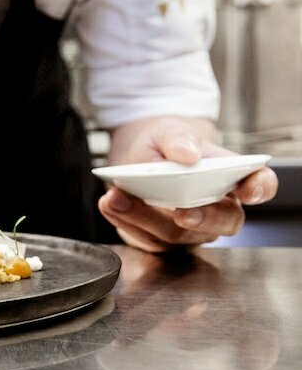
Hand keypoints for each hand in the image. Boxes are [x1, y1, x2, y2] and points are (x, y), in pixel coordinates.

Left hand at [98, 118, 277, 252]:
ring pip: (176, 235)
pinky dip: (125, 221)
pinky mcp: (158, 238)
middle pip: (222, 222)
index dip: (260, 188)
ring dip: (145, 218)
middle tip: (181, 212)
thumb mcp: (169, 130)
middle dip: (202, 218)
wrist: (138, 155)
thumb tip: (186, 154)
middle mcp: (216, 208)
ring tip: (118, 197)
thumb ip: (178, 138)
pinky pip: (146, 239)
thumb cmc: (165, 144)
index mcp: (231, 178)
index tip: (250, 190)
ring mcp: (189, 228)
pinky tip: (110, 203)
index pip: (259, 184)